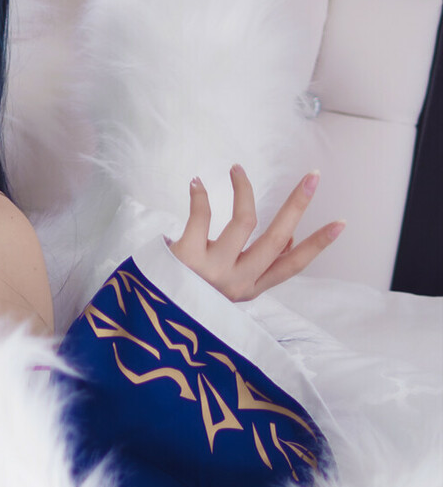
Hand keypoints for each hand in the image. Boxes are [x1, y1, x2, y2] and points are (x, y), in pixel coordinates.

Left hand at [168, 165, 343, 301]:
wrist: (144, 317)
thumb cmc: (185, 293)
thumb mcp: (228, 291)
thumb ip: (257, 268)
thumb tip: (289, 241)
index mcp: (248, 289)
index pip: (292, 266)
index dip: (318, 245)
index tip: (341, 223)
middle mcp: (235, 282)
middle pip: (277, 238)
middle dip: (298, 205)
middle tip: (313, 176)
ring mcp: (211, 271)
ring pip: (245, 221)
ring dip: (245, 189)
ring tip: (237, 169)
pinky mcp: (184, 258)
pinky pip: (201, 216)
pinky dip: (201, 195)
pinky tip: (197, 182)